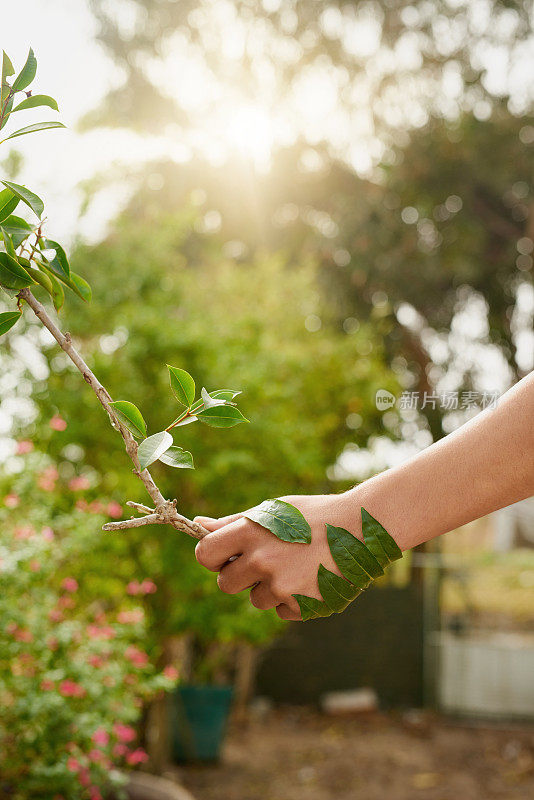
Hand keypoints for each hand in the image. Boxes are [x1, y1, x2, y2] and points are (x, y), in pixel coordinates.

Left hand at [194, 493, 360, 620]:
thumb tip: (199, 523)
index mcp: (250, 532)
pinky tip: (312, 578)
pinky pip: (282, 610)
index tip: (223, 557)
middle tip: (266, 562)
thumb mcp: (272, 511)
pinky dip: (293, 600)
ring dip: (270, 588)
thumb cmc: (312, 515)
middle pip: (225, 584)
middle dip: (239, 577)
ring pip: (256, 600)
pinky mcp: (300, 606)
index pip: (205, 554)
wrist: (361, 528)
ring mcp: (280, 586)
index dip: (211, 558)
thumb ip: (234, 523)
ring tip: (298, 565)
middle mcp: (261, 560)